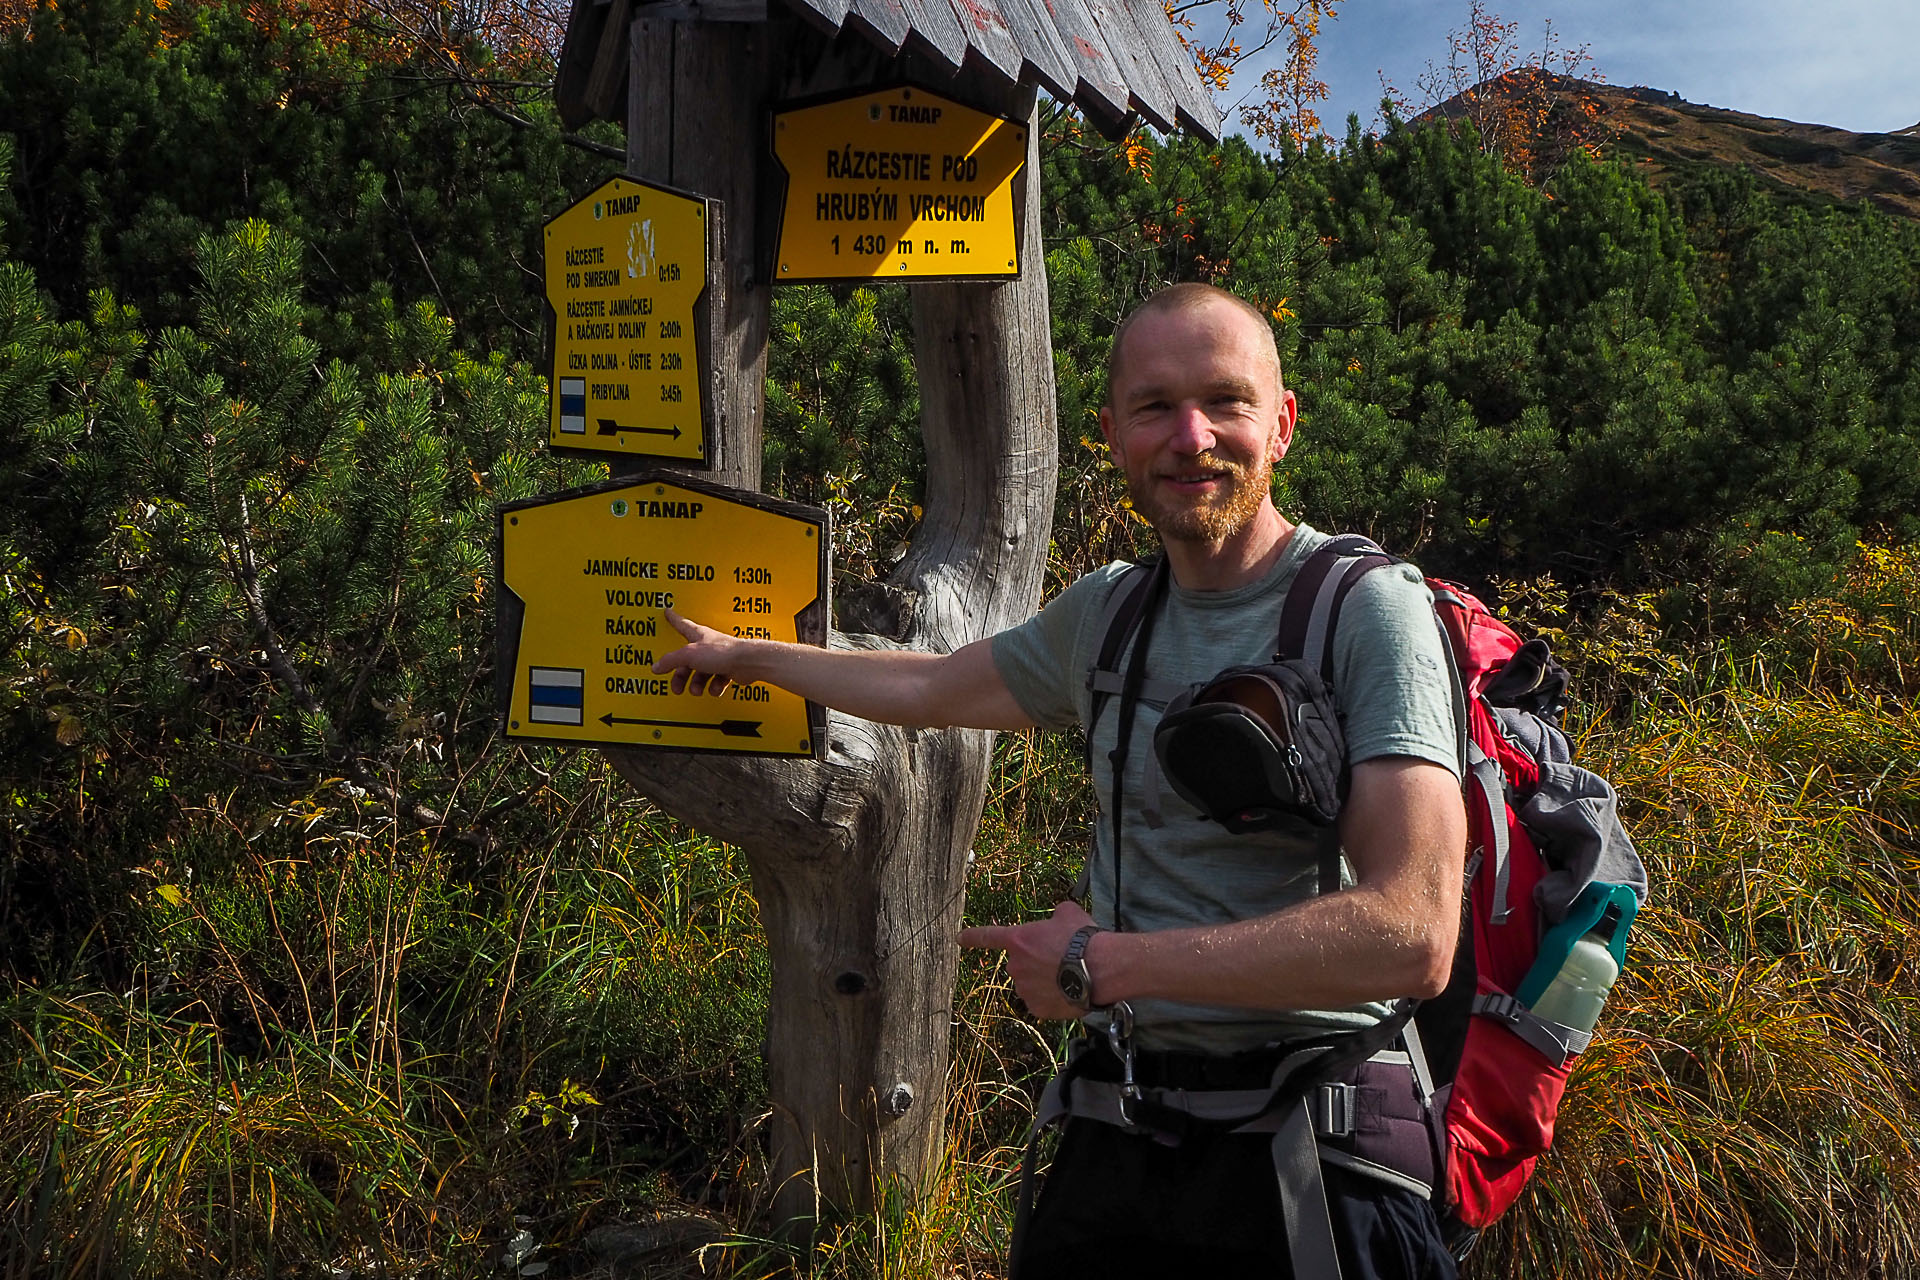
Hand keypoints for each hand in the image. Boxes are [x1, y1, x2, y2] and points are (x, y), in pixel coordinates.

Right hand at [651, 608, 753, 695]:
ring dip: (697, 685)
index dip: (673, 619)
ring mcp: (718, 658)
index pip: (681, 624)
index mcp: (697, 636)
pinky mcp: (728, 670)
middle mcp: (707, 645)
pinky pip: (716, 681)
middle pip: (687, 661)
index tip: (668, 612)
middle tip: (677, 687)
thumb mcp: (689, 655)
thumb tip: (657, 666)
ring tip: (698, 690)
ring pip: (701, 674)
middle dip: (681, 676)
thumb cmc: (723, 652)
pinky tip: (715, 688)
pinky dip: (714, 687)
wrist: (748, 663)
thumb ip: (671, 661)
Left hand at [958, 900, 1098, 1020]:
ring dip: (1046, 980)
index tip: (959, 938)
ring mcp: (1025, 989)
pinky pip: (1041, 1001)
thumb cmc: (1083, 939)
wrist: (1100, 969)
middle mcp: (1016, 966)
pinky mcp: (1037, 1008)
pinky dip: (1053, 997)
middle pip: (1021, 963)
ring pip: (1032, 983)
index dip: (973, 937)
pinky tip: (1070, 990)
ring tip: (1071, 974)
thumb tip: (1057, 919)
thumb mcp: (1068, 913)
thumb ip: (1054, 916)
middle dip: (1036, 961)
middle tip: (1062, 958)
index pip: (988, 936)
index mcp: (1018, 940)